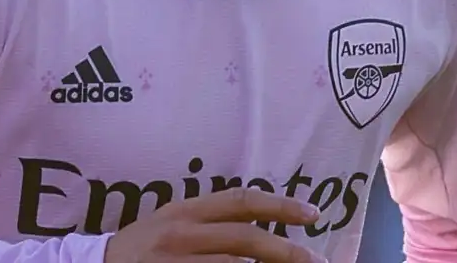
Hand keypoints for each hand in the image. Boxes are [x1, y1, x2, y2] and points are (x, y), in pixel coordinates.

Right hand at [103, 188, 325, 262]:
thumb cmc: (140, 247)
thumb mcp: (171, 222)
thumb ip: (209, 221)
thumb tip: (260, 226)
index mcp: (185, 210)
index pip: (241, 200)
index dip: (280, 206)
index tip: (312, 214)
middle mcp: (182, 234)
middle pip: (246, 239)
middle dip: (287, 251)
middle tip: (316, 261)